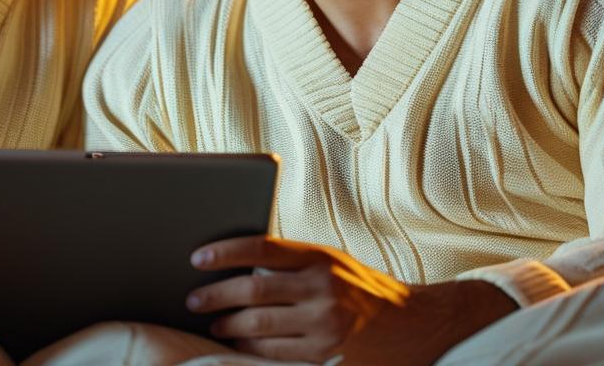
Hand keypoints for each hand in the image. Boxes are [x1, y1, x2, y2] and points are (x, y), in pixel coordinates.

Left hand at [187, 236, 515, 363]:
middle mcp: (323, 289)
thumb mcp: (330, 262)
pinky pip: (275, 354)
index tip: (197, 257)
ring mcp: (325, 325)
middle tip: (193, 299)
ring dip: (228, 326)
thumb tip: (236, 265)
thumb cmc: (359, 287)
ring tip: (212, 324)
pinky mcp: (325, 355)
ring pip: (259, 327)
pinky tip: (236, 344)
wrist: (411, 323)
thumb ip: (290, 262)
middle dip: (216, 296)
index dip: (225, 252)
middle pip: (254, 291)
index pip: (262, 248)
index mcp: (320, 258)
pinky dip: (249, 349)